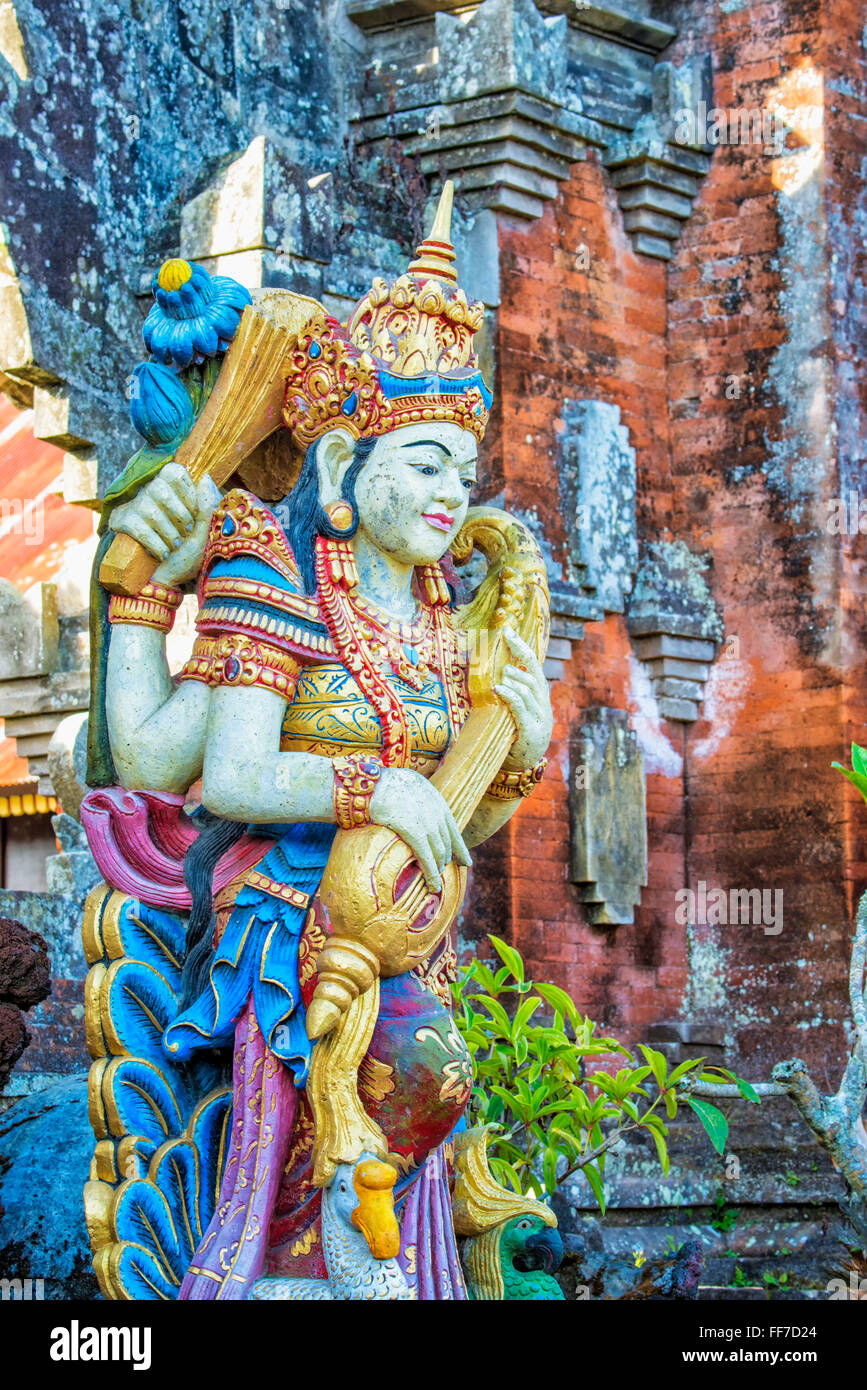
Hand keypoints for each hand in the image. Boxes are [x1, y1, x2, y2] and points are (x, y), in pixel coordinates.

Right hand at [109, 462, 219, 586]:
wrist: (162, 581)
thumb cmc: (185, 555)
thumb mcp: (203, 532)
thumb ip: (207, 506)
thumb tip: (205, 478)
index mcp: (170, 489)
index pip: (175, 473)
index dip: (188, 493)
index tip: (195, 514)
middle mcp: (148, 492)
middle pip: (160, 489)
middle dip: (179, 514)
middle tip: (187, 532)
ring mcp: (133, 506)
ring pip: (149, 510)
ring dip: (168, 532)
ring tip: (175, 545)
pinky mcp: (121, 522)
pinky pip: (137, 528)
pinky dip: (155, 543)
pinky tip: (162, 554)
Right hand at [370, 768, 470, 892]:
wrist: (375, 782)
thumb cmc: (386, 783)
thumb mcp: (410, 785)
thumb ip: (419, 797)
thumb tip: (418, 805)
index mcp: (437, 801)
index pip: (453, 830)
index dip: (460, 848)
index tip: (465, 862)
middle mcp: (437, 813)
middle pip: (447, 843)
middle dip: (447, 859)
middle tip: (442, 871)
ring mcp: (427, 823)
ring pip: (439, 853)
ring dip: (439, 869)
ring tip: (436, 881)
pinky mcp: (414, 833)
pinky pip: (427, 858)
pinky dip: (432, 875)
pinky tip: (434, 886)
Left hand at [495, 627, 553, 771]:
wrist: (522, 767)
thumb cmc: (513, 735)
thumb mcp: (513, 710)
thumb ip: (509, 692)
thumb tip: (490, 669)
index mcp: (538, 696)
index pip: (533, 665)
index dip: (522, 646)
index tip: (508, 631)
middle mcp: (542, 703)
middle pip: (534, 672)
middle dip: (521, 651)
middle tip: (506, 637)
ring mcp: (539, 717)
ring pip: (530, 688)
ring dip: (515, 676)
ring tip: (503, 670)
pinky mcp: (532, 731)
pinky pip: (522, 708)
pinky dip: (511, 695)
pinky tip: (499, 689)